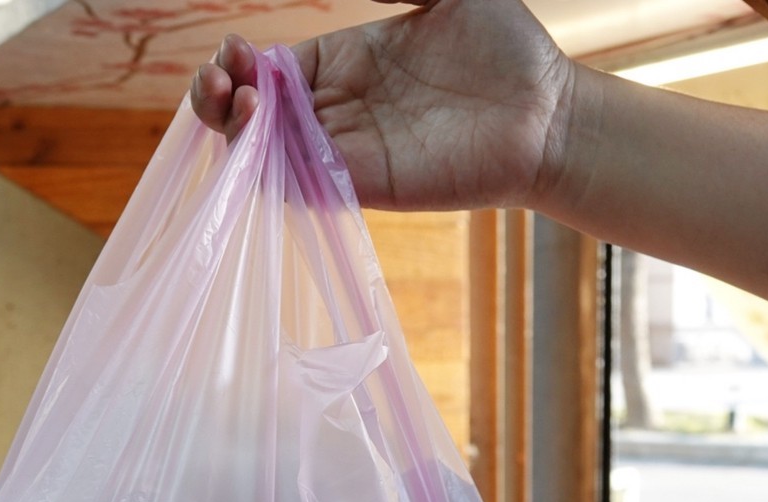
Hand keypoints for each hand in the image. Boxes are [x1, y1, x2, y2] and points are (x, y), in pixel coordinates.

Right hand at [189, 0, 578, 210]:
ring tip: (235, 103)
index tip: (236, 50)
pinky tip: (264, 139)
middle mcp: (336, 111)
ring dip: (235, 134)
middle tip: (222, 79)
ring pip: (264, 155)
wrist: (549, 110)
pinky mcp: (363, 184)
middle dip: (218, 97)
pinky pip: (298, 187)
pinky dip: (269, 170)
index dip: (238, 64)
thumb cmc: (506, 48)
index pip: (266, 70)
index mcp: (342, 63)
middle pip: (252, 115)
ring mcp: (346, 151)